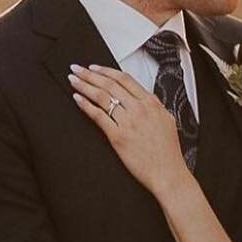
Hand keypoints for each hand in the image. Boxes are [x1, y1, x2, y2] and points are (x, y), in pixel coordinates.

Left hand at [68, 64, 189, 195]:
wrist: (168, 173)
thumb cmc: (168, 152)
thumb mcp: (167, 121)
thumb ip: (154, 107)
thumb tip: (144, 99)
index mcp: (151, 103)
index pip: (124, 79)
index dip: (106, 71)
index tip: (94, 68)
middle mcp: (139, 109)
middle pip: (110, 84)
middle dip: (90, 74)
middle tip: (77, 69)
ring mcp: (128, 122)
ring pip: (102, 97)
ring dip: (84, 86)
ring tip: (73, 80)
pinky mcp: (118, 137)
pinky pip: (98, 116)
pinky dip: (86, 105)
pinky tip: (77, 99)